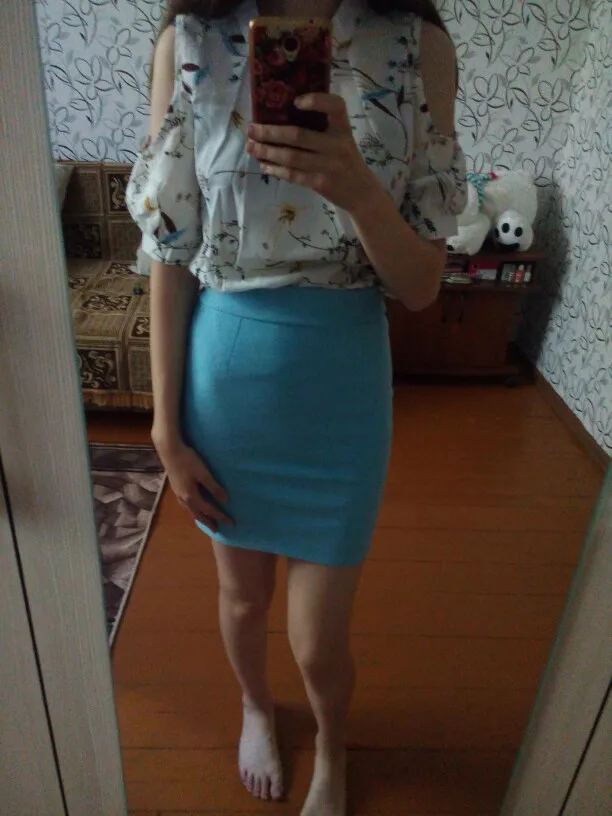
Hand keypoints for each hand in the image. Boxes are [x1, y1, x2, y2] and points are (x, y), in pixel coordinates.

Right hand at [153, 435, 231, 530]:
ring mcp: (178, 493)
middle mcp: (183, 498)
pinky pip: (186, 504)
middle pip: (197, 514)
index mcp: (191, 496)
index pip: (209, 510)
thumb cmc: (188, 460)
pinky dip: (193, 509)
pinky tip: (194, 506)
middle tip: (216, 530)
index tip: (230, 523)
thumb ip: (214, 487)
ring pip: (190, 510)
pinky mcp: (176, 487)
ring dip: (199, 516)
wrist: (169, 450)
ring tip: (206, 520)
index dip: (220, 516)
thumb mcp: (203, 473)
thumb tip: (225, 501)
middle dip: (208, 522)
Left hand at [246, 93, 381, 213]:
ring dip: (267, 152)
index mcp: (343, 128)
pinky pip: (293, 175)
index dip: (316, 101)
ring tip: (251, 147)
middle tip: (251, 129)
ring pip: (291, 157)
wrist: (362, 193)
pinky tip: (264, 165)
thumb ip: (323, 128)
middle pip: (298, 136)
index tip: (295, 101)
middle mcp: (337, 145)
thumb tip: (282, 118)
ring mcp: (329, 165)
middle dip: (270, 132)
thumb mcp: (343, 139)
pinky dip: (276, 169)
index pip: (335, 106)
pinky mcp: (321, 183)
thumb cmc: (347, 161)